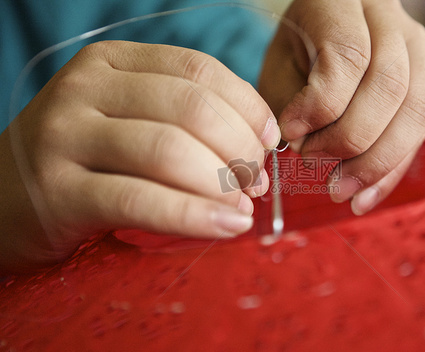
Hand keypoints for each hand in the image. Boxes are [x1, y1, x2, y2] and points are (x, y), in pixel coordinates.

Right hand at [0, 41, 279, 271]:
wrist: (3, 199)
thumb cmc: (84, 161)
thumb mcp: (127, 121)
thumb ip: (182, 120)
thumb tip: (257, 145)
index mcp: (111, 63)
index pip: (198, 70)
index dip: (247, 107)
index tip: (269, 142)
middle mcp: (85, 88)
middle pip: (190, 108)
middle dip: (239, 149)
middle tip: (255, 182)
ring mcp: (65, 135)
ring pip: (168, 150)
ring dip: (222, 183)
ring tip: (243, 208)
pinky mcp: (57, 192)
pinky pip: (140, 200)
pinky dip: (193, 214)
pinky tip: (226, 226)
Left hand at [260, 0, 424, 214]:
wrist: (331, 33)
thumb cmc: (299, 52)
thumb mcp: (281, 66)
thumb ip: (290, 103)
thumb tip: (309, 150)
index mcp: (343, 2)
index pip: (348, 55)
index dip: (320, 104)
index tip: (291, 134)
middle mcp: (390, 18)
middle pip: (390, 85)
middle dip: (350, 140)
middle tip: (315, 166)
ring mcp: (418, 47)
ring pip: (417, 108)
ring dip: (377, 161)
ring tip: (341, 191)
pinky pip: (424, 128)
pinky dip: (394, 168)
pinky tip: (366, 194)